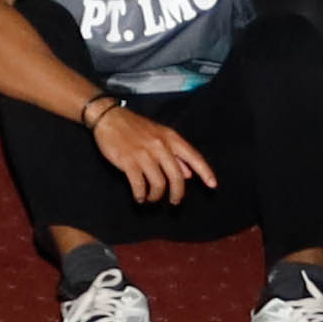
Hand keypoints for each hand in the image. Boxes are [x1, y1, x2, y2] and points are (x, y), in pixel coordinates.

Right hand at [87, 96, 213, 201]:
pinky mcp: (128, 161)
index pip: (194, 157)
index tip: (213, 186)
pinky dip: (140, 195)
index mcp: (170, 138)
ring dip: (156, 196)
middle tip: (175, 202)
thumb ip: (175, 154)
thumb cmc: (136, 127)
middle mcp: (160, 146)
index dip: (205, 172)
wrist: (109, 118)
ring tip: (152, 198)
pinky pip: (139, 185)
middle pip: (176, 177)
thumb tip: (189, 174)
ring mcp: (144, 154)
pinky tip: (139, 197)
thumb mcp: (159, 135)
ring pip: (158, 183)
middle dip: (178, 194)